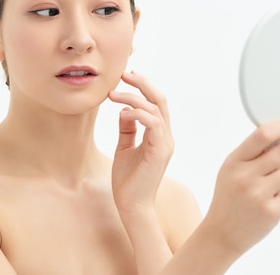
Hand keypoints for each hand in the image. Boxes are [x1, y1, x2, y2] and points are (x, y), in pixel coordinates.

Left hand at [108, 70, 173, 216]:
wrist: (131, 205)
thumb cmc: (127, 180)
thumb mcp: (124, 147)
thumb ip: (127, 128)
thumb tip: (123, 109)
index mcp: (159, 135)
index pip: (156, 103)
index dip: (143, 87)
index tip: (127, 76)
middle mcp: (166, 136)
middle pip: (160, 100)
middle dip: (142, 83)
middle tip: (124, 74)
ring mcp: (165, 143)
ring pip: (156, 108)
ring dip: (133, 97)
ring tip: (113, 94)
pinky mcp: (160, 151)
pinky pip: (154, 124)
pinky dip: (138, 113)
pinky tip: (123, 111)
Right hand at [204, 120, 279, 256]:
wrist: (222, 233)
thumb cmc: (229, 196)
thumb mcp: (230, 170)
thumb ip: (251, 154)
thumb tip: (279, 135)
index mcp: (234, 162)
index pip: (261, 136)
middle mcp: (245, 177)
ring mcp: (259, 195)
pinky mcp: (272, 212)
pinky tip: (276, 196)